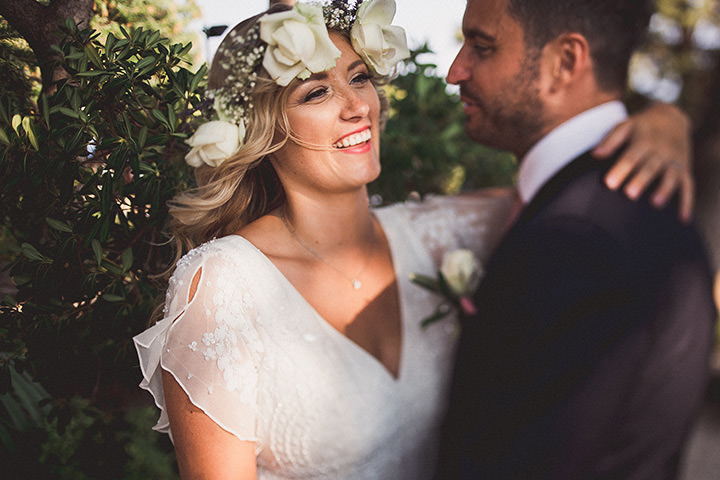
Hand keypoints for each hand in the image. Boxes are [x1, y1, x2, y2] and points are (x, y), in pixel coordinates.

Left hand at [592, 103, 692, 222]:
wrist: (672, 117)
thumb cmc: (640, 128)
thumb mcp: (625, 126)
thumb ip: (611, 140)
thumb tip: (595, 154)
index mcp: (644, 140)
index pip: (632, 155)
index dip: (621, 169)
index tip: (609, 183)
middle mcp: (662, 151)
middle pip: (651, 167)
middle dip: (641, 180)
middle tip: (629, 195)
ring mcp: (675, 161)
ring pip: (671, 176)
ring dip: (664, 189)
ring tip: (654, 204)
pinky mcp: (685, 170)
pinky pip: (688, 187)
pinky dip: (686, 203)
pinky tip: (682, 220)